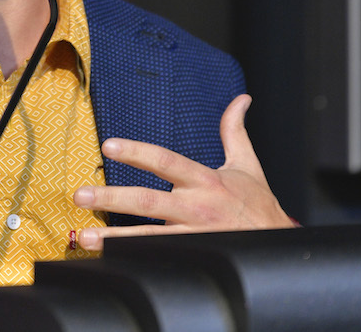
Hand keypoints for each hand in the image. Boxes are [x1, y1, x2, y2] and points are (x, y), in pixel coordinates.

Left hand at [72, 94, 294, 250]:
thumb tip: (242, 98)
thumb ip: (235, 130)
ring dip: (114, 238)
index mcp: (205, 181)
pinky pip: (159, 258)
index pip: (165, 161)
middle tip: (80, 196)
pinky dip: (133, 260)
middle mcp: (196, 207)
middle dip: (111, 198)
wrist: (281, 245)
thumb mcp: (248, 164)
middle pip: (149, 201)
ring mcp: (193, 236)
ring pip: (148, 237)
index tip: (109, 146)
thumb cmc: (259, 205)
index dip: (137, 153)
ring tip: (84, 238)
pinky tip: (109, 261)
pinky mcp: (192, 257)